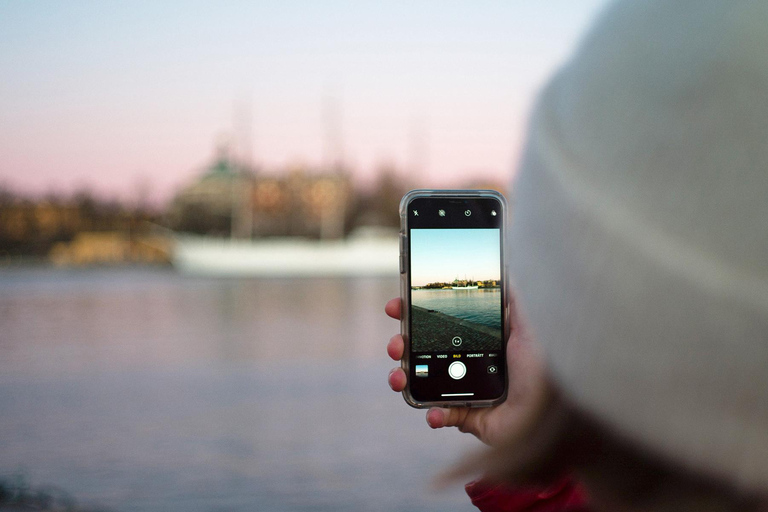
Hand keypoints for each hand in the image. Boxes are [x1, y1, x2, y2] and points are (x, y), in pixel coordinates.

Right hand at [385, 297, 549, 446]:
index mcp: (479, 338)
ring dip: (402, 379)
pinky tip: (435, 412)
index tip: (396, 306)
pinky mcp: (470, 417)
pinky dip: (433, 415)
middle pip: (422, 350)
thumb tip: (503, 261)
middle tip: (396, 344)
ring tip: (399, 378)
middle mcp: (469, 362)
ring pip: (422, 382)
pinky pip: (442, 416)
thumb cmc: (548, 364)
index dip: (413, 314)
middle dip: (400, 345)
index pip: (438, 322)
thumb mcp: (530, 319)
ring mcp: (466, 390)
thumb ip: (514, 291)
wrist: (557, 410)